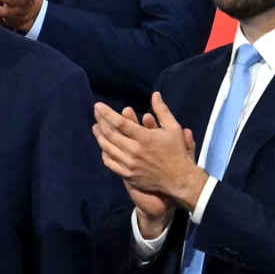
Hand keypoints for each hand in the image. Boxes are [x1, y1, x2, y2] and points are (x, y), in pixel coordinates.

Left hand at [93, 92, 204, 214]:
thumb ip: (162, 111)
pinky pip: (110, 163)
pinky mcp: (128, 175)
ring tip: (96, 127)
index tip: (98, 106)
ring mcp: (130, 164)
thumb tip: (155, 94)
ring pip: (107, 148)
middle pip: (110, 134)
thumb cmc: (176, 152)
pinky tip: (104, 146)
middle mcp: (135, 151)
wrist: (178, 179)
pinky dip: (104, 153)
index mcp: (145, 138)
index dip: (107, 113)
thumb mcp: (173, 128)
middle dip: (100, 121)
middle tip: (96, 113)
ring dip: (99, 136)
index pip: (120, 123)